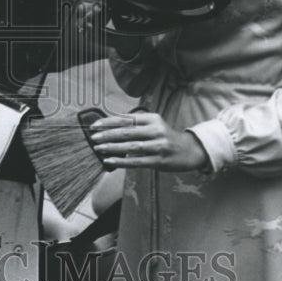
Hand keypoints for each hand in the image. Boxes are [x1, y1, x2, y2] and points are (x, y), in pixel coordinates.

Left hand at [88, 111, 209, 171]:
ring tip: (98, 148)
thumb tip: (110, 124)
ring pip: (130, 147)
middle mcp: (156, 131)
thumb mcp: (154, 124)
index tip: (95, 125)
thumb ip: (135, 123)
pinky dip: (121, 161)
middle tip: (93, 137)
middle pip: (127, 132)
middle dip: (107, 134)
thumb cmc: (165, 136)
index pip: (126, 119)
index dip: (109, 122)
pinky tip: (109, 161)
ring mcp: (158, 146)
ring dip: (112, 148)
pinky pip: (136, 161)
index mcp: (152, 119)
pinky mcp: (158, 161)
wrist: (188, 150)